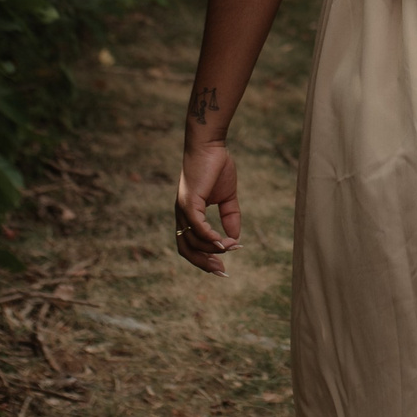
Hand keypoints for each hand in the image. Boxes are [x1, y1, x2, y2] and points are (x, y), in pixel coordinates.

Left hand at [175, 142, 240, 274]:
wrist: (210, 145)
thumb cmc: (216, 166)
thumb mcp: (228, 197)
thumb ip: (230, 217)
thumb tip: (234, 238)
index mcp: (188, 215)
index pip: (190, 245)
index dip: (204, 258)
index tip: (223, 266)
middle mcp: (181, 215)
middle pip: (186, 249)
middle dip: (203, 263)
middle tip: (222, 271)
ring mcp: (183, 209)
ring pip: (192, 241)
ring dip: (212, 249)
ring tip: (230, 247)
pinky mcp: (189, 202)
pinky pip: (197, 226)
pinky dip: (209, 237)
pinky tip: (222, 243)